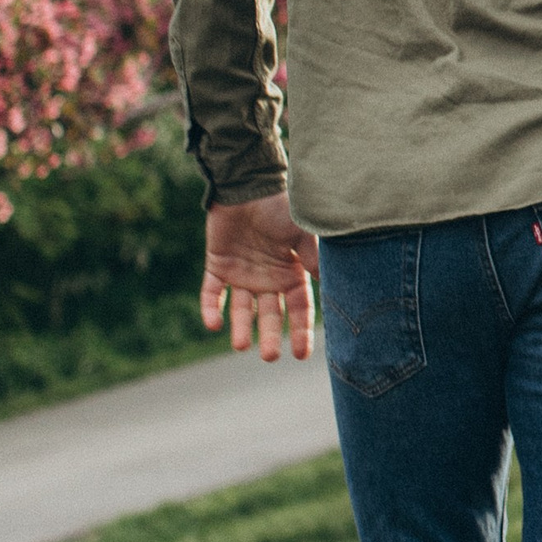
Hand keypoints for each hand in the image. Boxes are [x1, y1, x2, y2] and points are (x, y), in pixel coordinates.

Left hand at [202, 193, 322, 358]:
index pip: (298, 309)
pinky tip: (212, 324)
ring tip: (241, 345)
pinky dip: (211, 308)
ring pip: (242, 310)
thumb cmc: (279, 206)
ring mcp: (241, 274)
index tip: (301, 354)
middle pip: (270, 315)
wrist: (246, 185)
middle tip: (270, 356)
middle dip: (270, 337)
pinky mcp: (217, 266)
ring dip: (241, 328)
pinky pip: (212, 293)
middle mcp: (267, 279)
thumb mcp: (302, 232)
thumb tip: (331, 285)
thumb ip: (314, 258)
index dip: (300, 332)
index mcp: (291, 273)